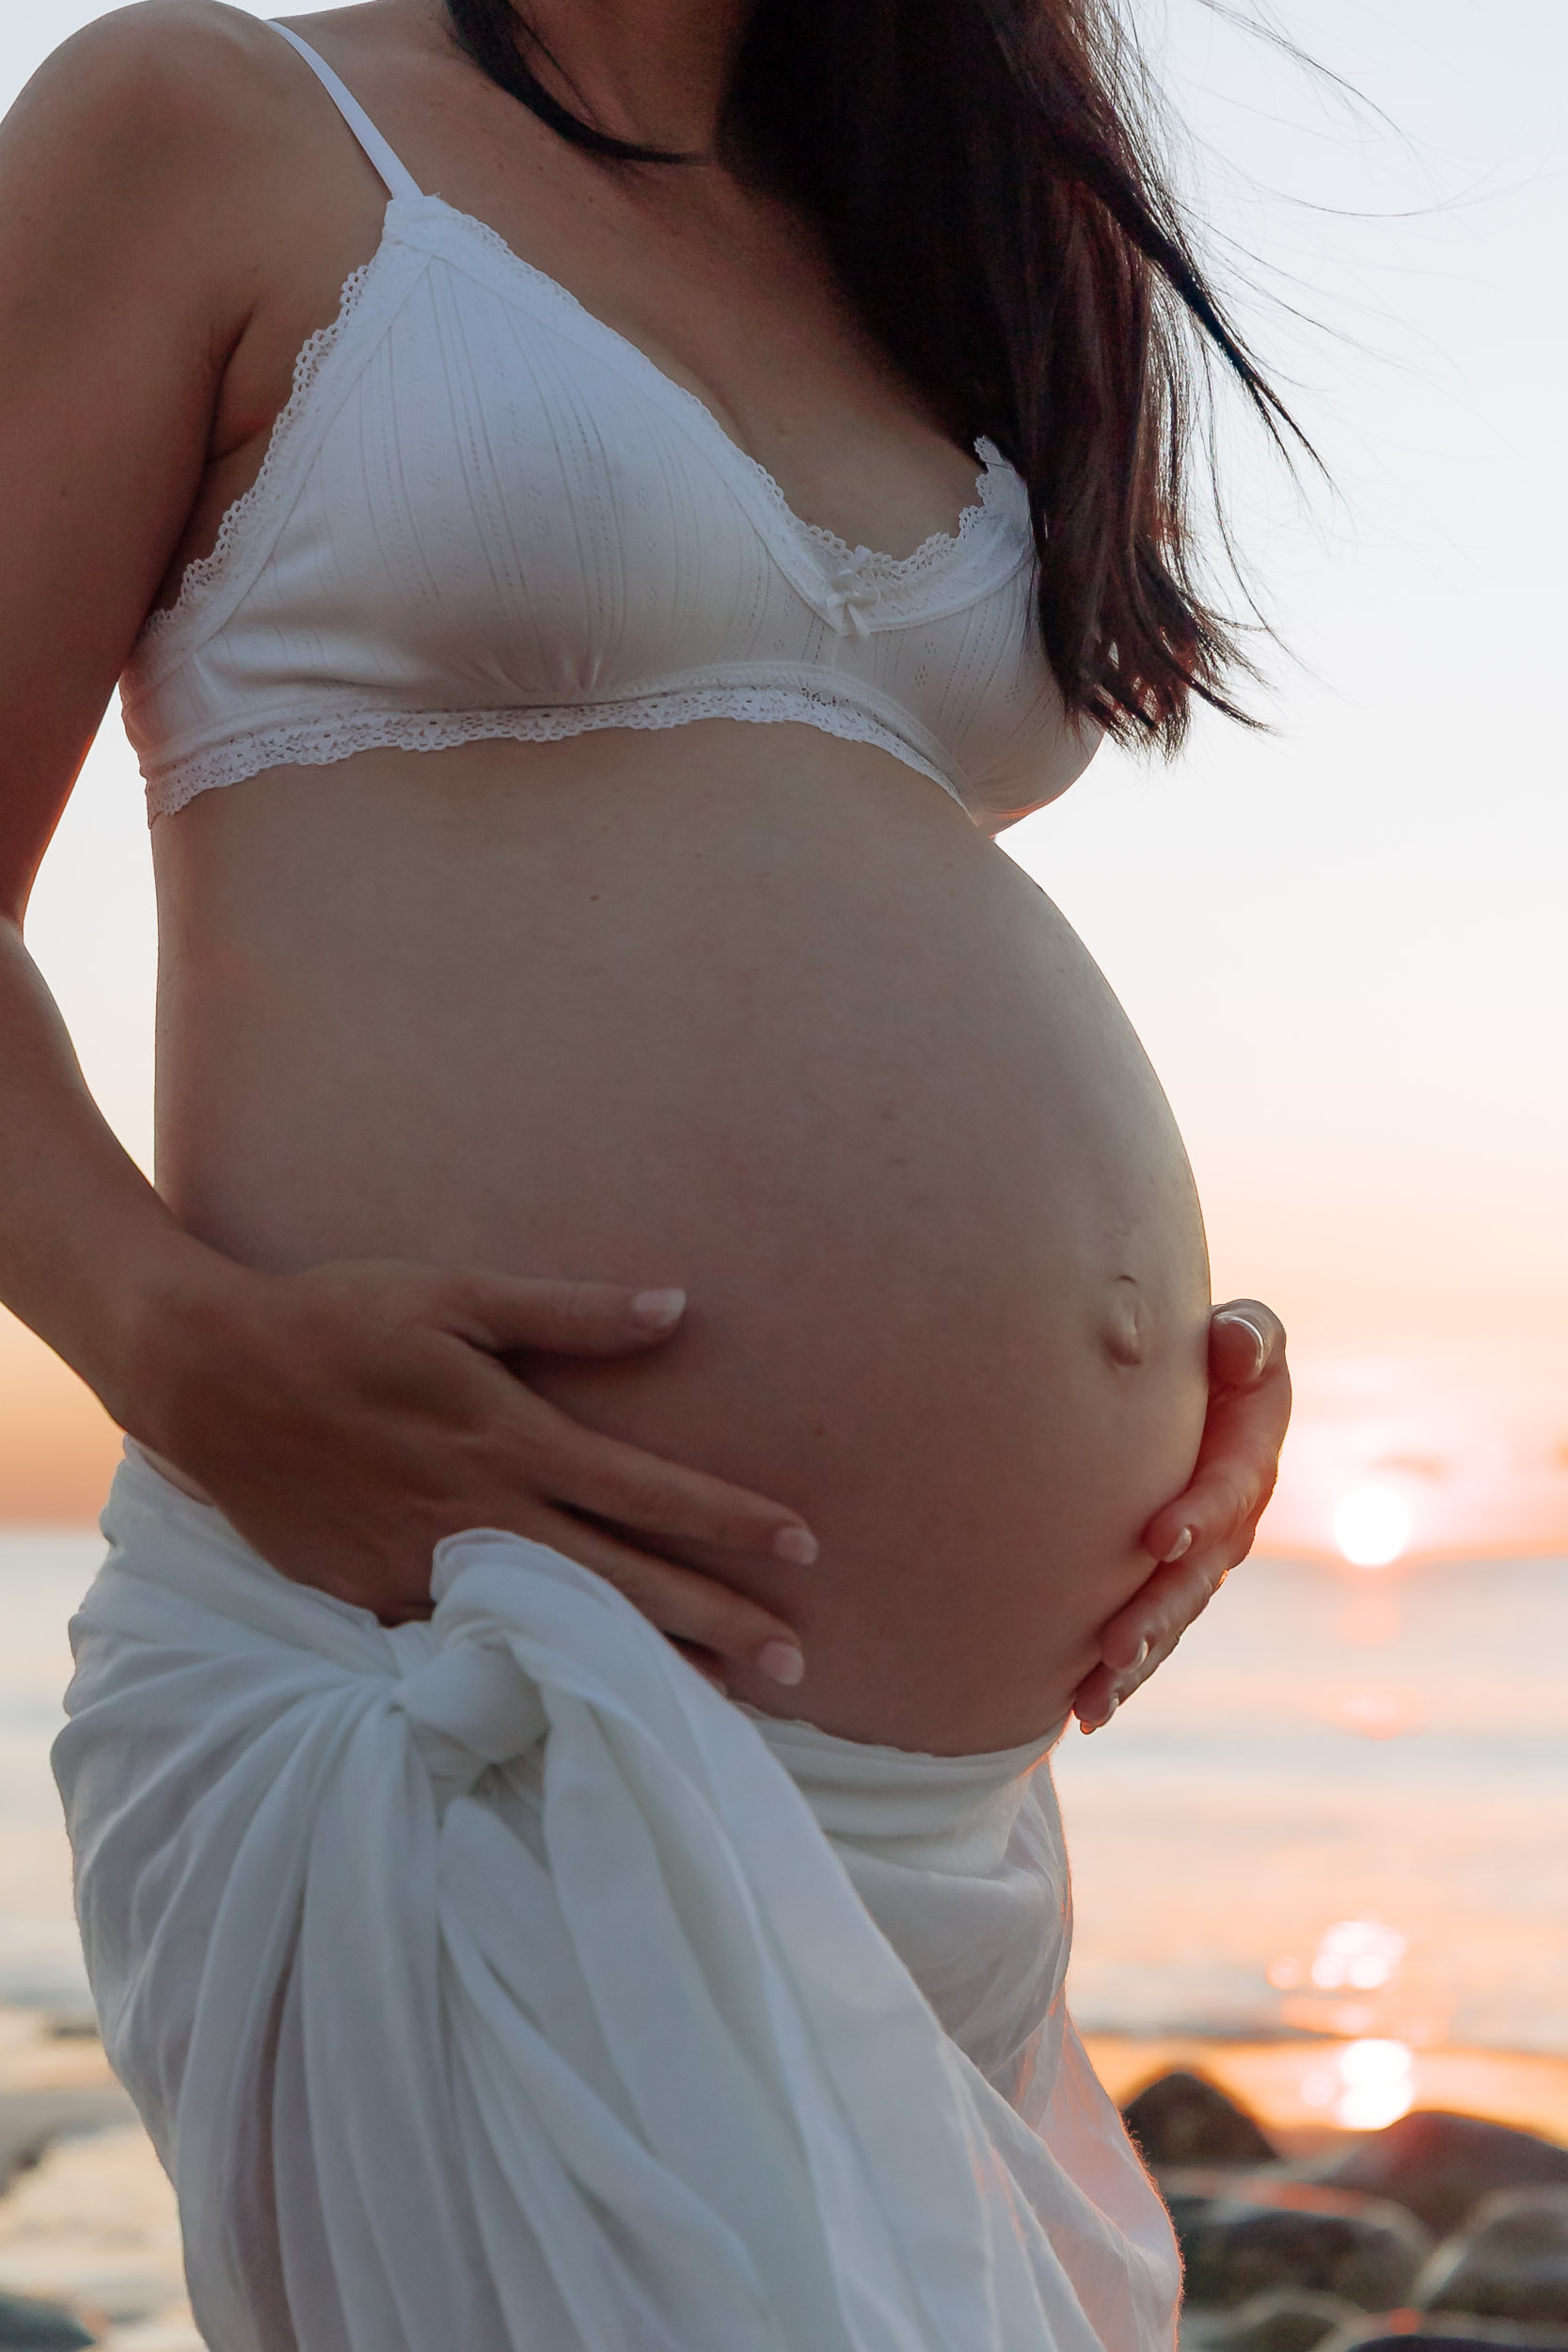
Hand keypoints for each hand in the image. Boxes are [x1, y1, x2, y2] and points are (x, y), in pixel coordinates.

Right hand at [133, 1257, 815, 1688]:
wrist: (211, 1377)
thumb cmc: (341, 1318)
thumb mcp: (458, 1292)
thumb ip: (571, 1311)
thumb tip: (677, 1305)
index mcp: (509, 1436)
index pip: (645, 1490)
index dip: (729, 1519)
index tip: (803, 1545)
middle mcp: (480, 1512)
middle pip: (622, 1582)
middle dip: (716, 1623)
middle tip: (799, 1664)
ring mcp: (428, 1565)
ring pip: (558, 1627)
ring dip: (643, 1662)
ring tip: (723, 1698)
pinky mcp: (378, 1597)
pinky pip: (477, 1640)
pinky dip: (539, 1667)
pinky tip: (587, 1690)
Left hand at [1071, 1299, 1291, 1730]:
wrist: (1195, 1384)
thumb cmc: (1214, 1349)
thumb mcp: (1242, 1334)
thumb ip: (1248, 1336)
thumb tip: (1236, 1346)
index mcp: (1249, 1456)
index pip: (1229, 1489)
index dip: (1200, 1513)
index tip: (1157, 1536)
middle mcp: (1230, 1522)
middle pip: (1197, 1577)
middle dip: (1157, 1613)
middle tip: (1115, 1644)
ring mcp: (1198, 1563)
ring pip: (1169, 1620)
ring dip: (1135, 1662)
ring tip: (1094, 1697)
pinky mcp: (1163, 1585)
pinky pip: (1148, 1636)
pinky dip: (1119, 1677)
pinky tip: (1083, 1713)